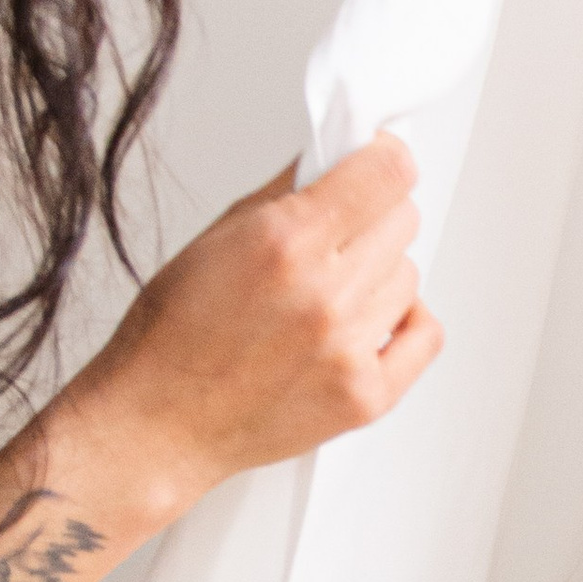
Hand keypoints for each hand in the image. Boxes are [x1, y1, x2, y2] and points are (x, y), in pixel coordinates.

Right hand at [0, 137, 440, 581]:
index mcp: (283, 242)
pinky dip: (405, 321)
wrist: (157, 424)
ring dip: (379, 274)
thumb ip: (285, 193)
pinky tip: (371, 320)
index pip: (388, 172)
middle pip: (403, 220)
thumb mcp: (214, 237)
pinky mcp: (365, 397)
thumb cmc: (172, 338)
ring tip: (330, 292)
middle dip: (373, 217)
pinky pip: (425, 334)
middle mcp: (323, 295)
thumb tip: (337, 158)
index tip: (376, 162)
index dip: (385, 158)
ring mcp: (348, 349)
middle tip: (339, 234)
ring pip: (409, 275)